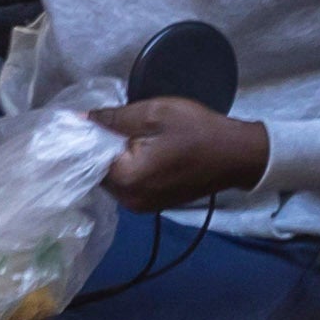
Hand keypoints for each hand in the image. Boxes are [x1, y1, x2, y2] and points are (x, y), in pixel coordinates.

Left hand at [91, 96, 268, 211]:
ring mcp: (142, 206)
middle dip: (99, 150)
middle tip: (110, 126)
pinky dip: (128, 169)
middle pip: (97, 172)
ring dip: (113, 160)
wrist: (239, 155)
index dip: (85, 137)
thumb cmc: (198, 131)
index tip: (87, 121)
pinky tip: (138, 152)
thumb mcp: (154, 114)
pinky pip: (128, 186)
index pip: (86, 158)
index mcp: (127, 178)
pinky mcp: (153, 205)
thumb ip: (114, 118)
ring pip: (112, 179)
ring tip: (125, 137)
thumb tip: (80, 118)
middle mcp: (129, 199)